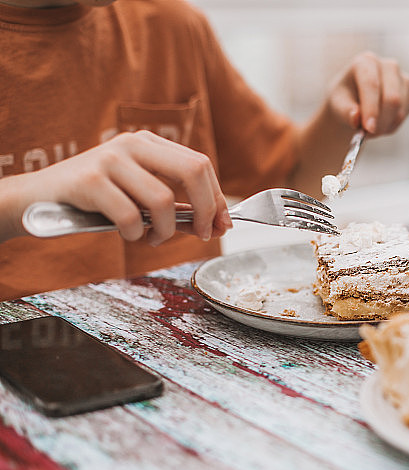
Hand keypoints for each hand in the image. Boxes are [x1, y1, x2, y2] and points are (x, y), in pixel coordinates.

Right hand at [3, 131, 231, 244]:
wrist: (37, 198)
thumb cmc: (95, 200)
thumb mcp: (140, 198)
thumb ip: (178, 208)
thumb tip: (219, 224)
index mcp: (149, 143)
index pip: (200, 164)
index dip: (217, 198)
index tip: (223, 225)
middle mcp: (132, 144)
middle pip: (193, 170)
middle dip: (207, 209)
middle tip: (204, 234)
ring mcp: (110, 159)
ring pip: (162, 199)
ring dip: (165, 230)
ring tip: (154, 238)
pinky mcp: (90, 181)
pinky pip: (130, 216)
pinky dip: (135, 234)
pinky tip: (129, 235)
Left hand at [326, 51, 408, 135]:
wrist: (354, 101)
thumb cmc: (344, 98)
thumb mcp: (338, 104)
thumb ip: (345, 111)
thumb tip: (356, 118)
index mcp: (366, 61)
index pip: (372, 84)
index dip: (371, 108)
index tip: (368, 128)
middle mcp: (388, 66)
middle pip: (392, 98)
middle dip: (380, 121)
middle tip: (368, 135)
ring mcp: (402, 79)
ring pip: (400, 109)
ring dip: (384, 126)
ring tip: (368, 129)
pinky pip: (404, 116)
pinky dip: (390, 126)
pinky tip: (378, 125)